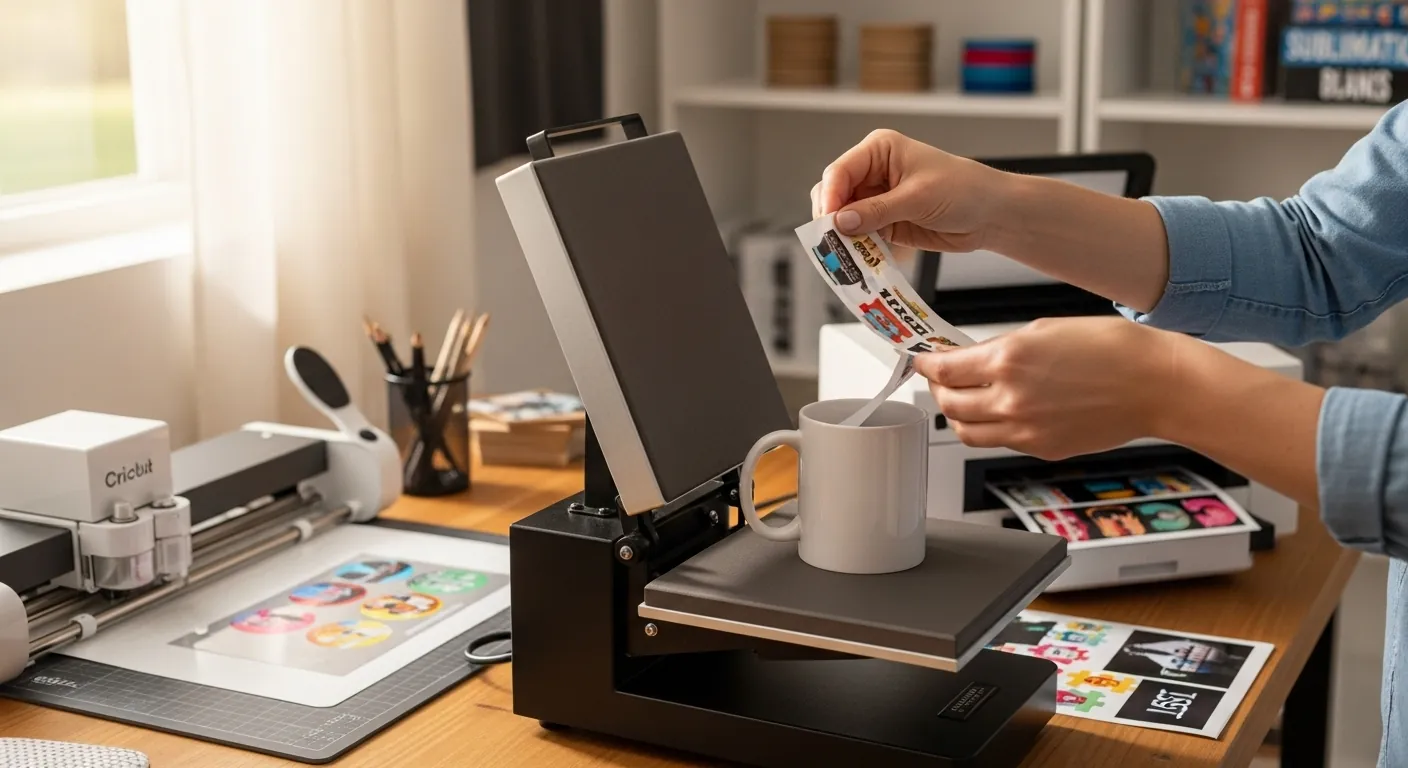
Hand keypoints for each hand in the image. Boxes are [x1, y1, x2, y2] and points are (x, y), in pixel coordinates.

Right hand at [808, 129, 1008, 251]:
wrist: (989, 215)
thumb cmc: (963, 190)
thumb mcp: (918, 198)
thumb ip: (877, 211)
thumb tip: (840, 223)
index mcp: (878, 150)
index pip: (840, 171)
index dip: (830, 197)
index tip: (829, 222)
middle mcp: (871, 172)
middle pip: (833, 194)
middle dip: (831, 217)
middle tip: (833, 241)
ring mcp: (875, 198)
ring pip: (841, 217)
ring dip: (840, 235)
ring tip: (844, 252)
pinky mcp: (881, 222)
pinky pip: (857, 235)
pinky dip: (853, 246)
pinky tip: (856, 257)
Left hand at [913, 317, 1184, 459]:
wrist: (1155, 385)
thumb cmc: (1113, 349)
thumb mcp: (1045, 329)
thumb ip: (1000, 347)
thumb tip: (970, 358)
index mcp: (1008, 361)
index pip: (943, 369)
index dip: (926, 363)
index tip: (921, 358)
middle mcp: (1011, 400)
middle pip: (948, 403)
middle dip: (938, 389)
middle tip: (940, 378)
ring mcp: (1025, 430)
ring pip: (967, 431)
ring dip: (958, 414)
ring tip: (964, 398)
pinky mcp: (1041, 450)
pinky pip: (1000, 442)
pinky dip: (992, 428)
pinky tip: (1002, 410)